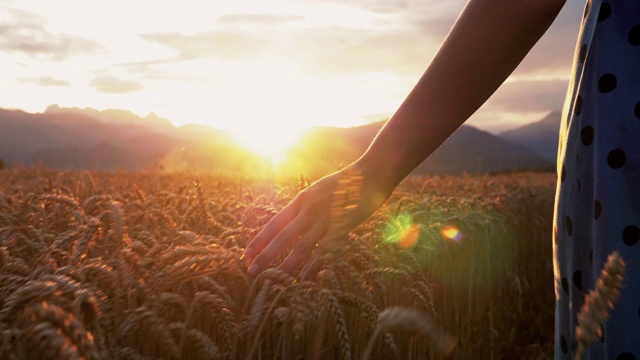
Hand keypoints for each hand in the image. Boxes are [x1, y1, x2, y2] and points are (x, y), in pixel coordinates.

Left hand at [243, 163, 394, 276]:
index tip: (246, 254)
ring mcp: (325, 219)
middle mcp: (309, 209)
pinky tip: (302, 277)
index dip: (259, 240)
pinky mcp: (342, 227)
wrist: (372, 174)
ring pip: (301, 246)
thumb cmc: (347, 182)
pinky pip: (324, 250)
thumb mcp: (319, 189)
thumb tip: (292, 220)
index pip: (274, 223)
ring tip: (272, 278)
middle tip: (250, 271)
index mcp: (301, 200)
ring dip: (286, 264)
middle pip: (282, 236)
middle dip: (265, 255)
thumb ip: (305, 205)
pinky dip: (313, 265)